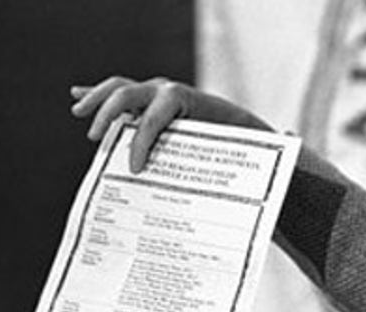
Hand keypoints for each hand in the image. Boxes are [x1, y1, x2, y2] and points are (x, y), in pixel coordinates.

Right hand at [70, 77, 272, 172]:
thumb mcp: (262, 147)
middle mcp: (172, 92)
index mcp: (194, 101)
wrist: (241, 133)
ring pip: (122, 89)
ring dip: (98, 100)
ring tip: (80, 115)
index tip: (134, 168)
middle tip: (98, 142)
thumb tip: (289, 135)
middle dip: (111, 113)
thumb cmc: (247, 146)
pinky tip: (75, 98)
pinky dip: (97, 95)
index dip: (144, 137)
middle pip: (132, 92)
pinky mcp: (149, 106)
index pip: (160, 110)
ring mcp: (157, 96)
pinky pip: (120, 97)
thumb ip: (274, 142)